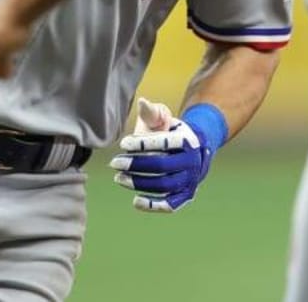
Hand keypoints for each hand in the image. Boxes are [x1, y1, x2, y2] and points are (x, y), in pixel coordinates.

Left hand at [108, 98, 224, 213]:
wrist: (191, 151)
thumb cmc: (169, 133)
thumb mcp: (162, 119)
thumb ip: (152, 112)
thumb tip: (142, 102)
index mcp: (188, 140)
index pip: (164, 142)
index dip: (142, 143)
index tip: (123, 143)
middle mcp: (192, 161)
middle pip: (162, 166)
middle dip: (136, 165)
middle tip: (115, 162)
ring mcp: (190, 180)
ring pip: (164, 186)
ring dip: (139, 183)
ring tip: (119, 178)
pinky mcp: (185, 196)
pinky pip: (170, 205)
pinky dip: (153, 205)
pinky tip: (135, 201)